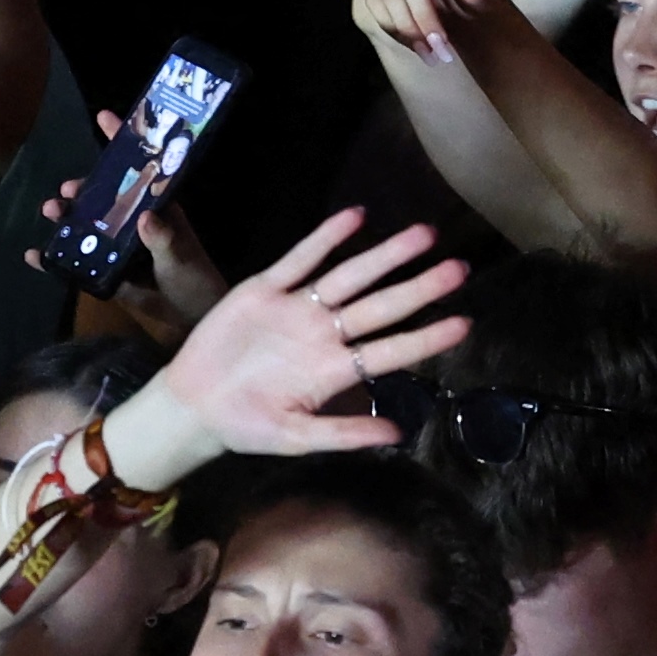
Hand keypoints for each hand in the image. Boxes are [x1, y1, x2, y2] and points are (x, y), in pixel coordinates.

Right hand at [149, 211, 472, 455]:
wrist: (192, 407)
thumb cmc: (248, 426)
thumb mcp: (296, 438)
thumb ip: (345, 435)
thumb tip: (399, 435)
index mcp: (335, 370)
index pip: (391, 350)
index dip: (427, 337)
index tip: (465, 324)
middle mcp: (324, 335)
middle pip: (381, 306)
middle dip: (420, 287)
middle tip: (460, 268)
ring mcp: (298, 309)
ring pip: (350, 276)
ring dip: (385, 255)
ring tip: (424, 235)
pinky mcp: (265, 290)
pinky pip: (301, 259)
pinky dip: (326, 238)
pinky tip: (357, 217)